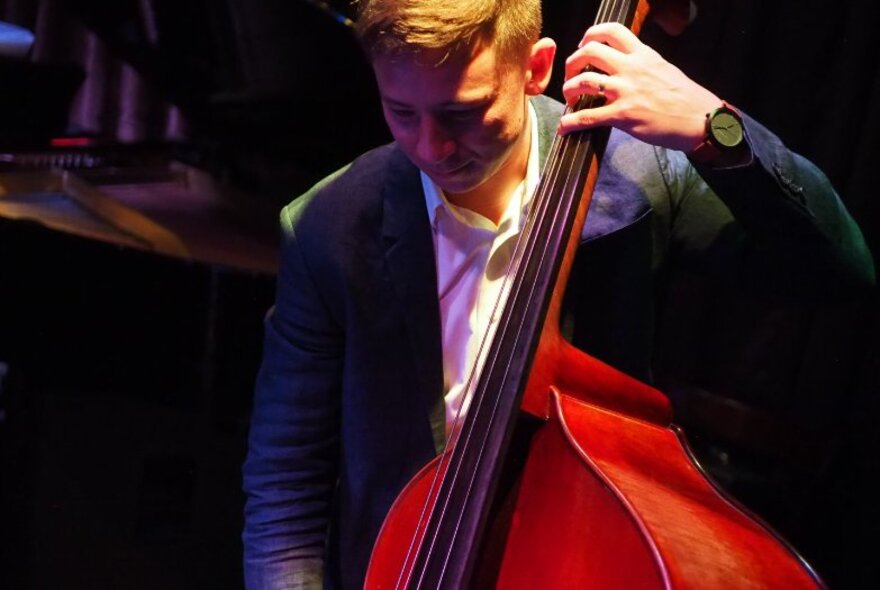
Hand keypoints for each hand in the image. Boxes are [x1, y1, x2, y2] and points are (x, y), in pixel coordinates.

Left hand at [559, 22, 721, 152]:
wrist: (701, 120)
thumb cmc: (685, 98)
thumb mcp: (663, 68)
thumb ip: (641, 64)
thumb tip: (622, 66)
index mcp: (643, 55)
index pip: (612, 31)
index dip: (590, 34)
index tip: (583, 46)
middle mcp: (632, 68)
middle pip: (590, 51)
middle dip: (572, 62)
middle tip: (571, 76)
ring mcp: (626, 91)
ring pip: (583, 81)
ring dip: (569, 90)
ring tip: (570, 99)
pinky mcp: (623, 115)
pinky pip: (587, 116)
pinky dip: (570, 122)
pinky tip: (565, 127)